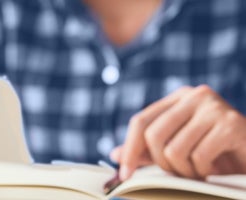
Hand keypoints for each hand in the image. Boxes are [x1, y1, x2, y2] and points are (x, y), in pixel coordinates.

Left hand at [111, 85, 245, 179]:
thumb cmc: (214, 152)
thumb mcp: (176, 148)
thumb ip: (147, 149)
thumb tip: (115, 154)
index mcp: (177, 98)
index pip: (140, 121)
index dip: (130, 149)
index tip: (124, 175)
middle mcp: (194, 95)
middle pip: (153, 135)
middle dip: (161, 163)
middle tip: (176, 174)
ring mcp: (213, 106)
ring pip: (174, 149)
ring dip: (184, 171)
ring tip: (198, 172)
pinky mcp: (230, 123)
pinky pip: (198, 157)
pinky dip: (202, 172)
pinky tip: (213, 170)